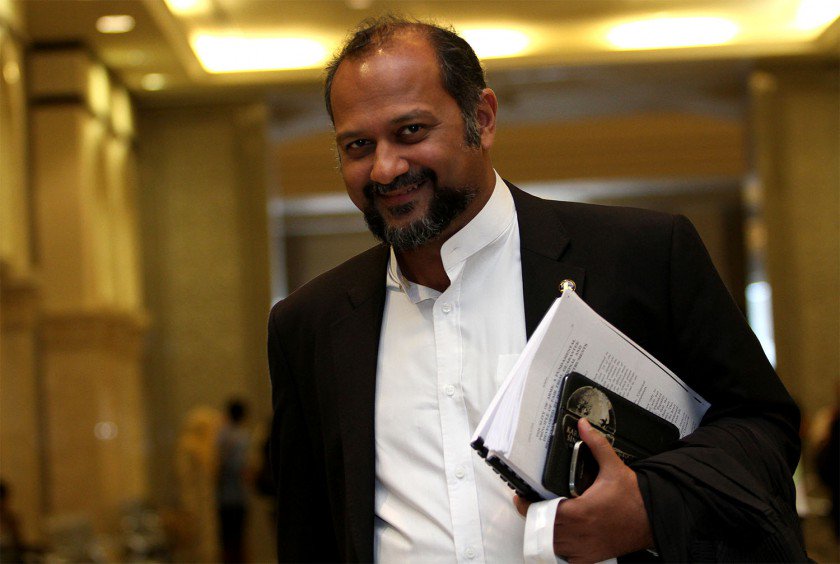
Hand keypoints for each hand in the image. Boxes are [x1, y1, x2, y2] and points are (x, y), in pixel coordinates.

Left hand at [514, 418, 653, 562]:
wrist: (655, 519)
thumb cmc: (634, 497)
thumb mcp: (613, 467)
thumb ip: (596, 445)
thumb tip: (584, 426)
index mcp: (580, 512)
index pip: (543, 514)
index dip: (528, 507)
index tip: (522, 499)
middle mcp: (580, 533)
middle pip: (545, 531)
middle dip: (535, 519)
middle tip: (531, 506)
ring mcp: (586, 548)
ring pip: (554, 547)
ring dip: (546, 535)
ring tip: (544, 520)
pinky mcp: (593, 556)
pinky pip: (569, 559)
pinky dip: (562, 550)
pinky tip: (562, 538)